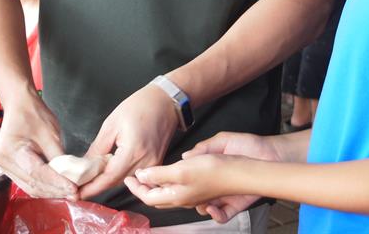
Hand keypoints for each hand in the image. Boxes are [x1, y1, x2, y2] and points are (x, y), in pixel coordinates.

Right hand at [0, 93, 77, 197]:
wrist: (19, 105)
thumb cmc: (33, 113)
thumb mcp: (50, 132)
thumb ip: (58, 156)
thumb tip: (70, 176)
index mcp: (11, 149)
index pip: (37, 172)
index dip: (56, 182)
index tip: (73, 188)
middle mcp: (3, 161)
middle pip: (32, 183)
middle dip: (55, 190)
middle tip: (75, 194)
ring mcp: (4, 167)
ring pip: (29, 186)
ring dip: (50, 191)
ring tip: (68, 192)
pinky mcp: (10, 168)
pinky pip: (27, 182)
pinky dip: (43, 186)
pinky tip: (57, 187)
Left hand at [78, 83, 178, 199]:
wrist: (165, 101)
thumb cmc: (140, 106)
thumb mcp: (112, 124)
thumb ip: (98, 148)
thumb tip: (84, 165)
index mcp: (133, 151)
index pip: (109, 178)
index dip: (92, 187)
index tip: (78, 192)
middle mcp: (145, 162)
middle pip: (116, 182)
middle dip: (97, 185)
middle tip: (80, 184)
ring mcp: (153, 165)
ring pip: (125, 180)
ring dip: (109, 181)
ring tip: (92, 176)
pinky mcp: (156, 163)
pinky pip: (136, 175)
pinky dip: (122, 175)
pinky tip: (112, 168)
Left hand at [127, 131, 282, 221]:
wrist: (242, 172)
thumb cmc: (214, 171)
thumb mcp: (182, 170)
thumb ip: (159, 175)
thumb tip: (141, 177)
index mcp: (176, 195)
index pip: (148, 196)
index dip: (136, 187)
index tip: (126, 178)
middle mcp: (184, 198)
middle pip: (158, 197)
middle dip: (144, 189)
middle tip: (134, 178)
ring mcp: (194, 194)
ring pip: (169, 194)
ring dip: (157, 186)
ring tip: (149, 176)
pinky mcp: (203, 187)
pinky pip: (181, 189)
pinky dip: (170, 183)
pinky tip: (172, 174)